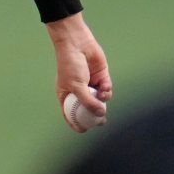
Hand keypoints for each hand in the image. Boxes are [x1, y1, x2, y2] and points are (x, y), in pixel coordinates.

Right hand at [45, 12, 111, 130]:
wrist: (77, 43)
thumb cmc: (70, 64)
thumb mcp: (76, 85)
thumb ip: (88, 101)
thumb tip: (101, 114)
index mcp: (66, 93)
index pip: (69, 112)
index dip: (76, 122)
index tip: (84, 130)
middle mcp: (78, 90)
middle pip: (87, 108)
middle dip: (95, 116)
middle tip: (101, 122)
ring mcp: (89, 84)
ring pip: (99, 100)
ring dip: (103, 100)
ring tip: (101, 95)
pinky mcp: (100, 77)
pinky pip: (106, 89)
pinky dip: (107, 90)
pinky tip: (105, 88)